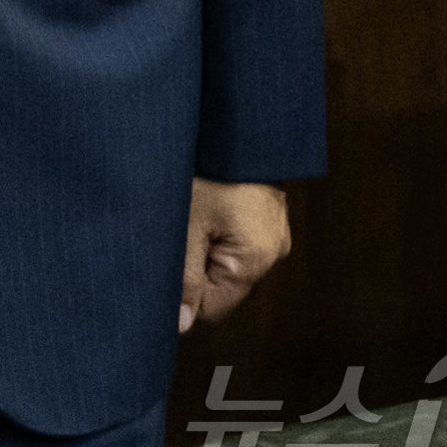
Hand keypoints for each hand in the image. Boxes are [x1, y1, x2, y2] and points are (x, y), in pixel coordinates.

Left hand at [178, 176, 289, 330]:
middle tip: (182, 227)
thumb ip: (185, 279)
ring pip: (229, 258)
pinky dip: (221, 226)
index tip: (171, 256)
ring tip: (196, 209)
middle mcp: (274, 250)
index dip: (186, 289)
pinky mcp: (270, 213)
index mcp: (256, 259)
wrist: (237, 121)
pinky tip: (209, 201)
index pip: (213, 307)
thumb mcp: (187, 224)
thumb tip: (181, 325)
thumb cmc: (209, 169)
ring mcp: (275, 230)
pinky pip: (239, 237)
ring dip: (208, 243)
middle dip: (197, 263)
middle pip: (223, 283)